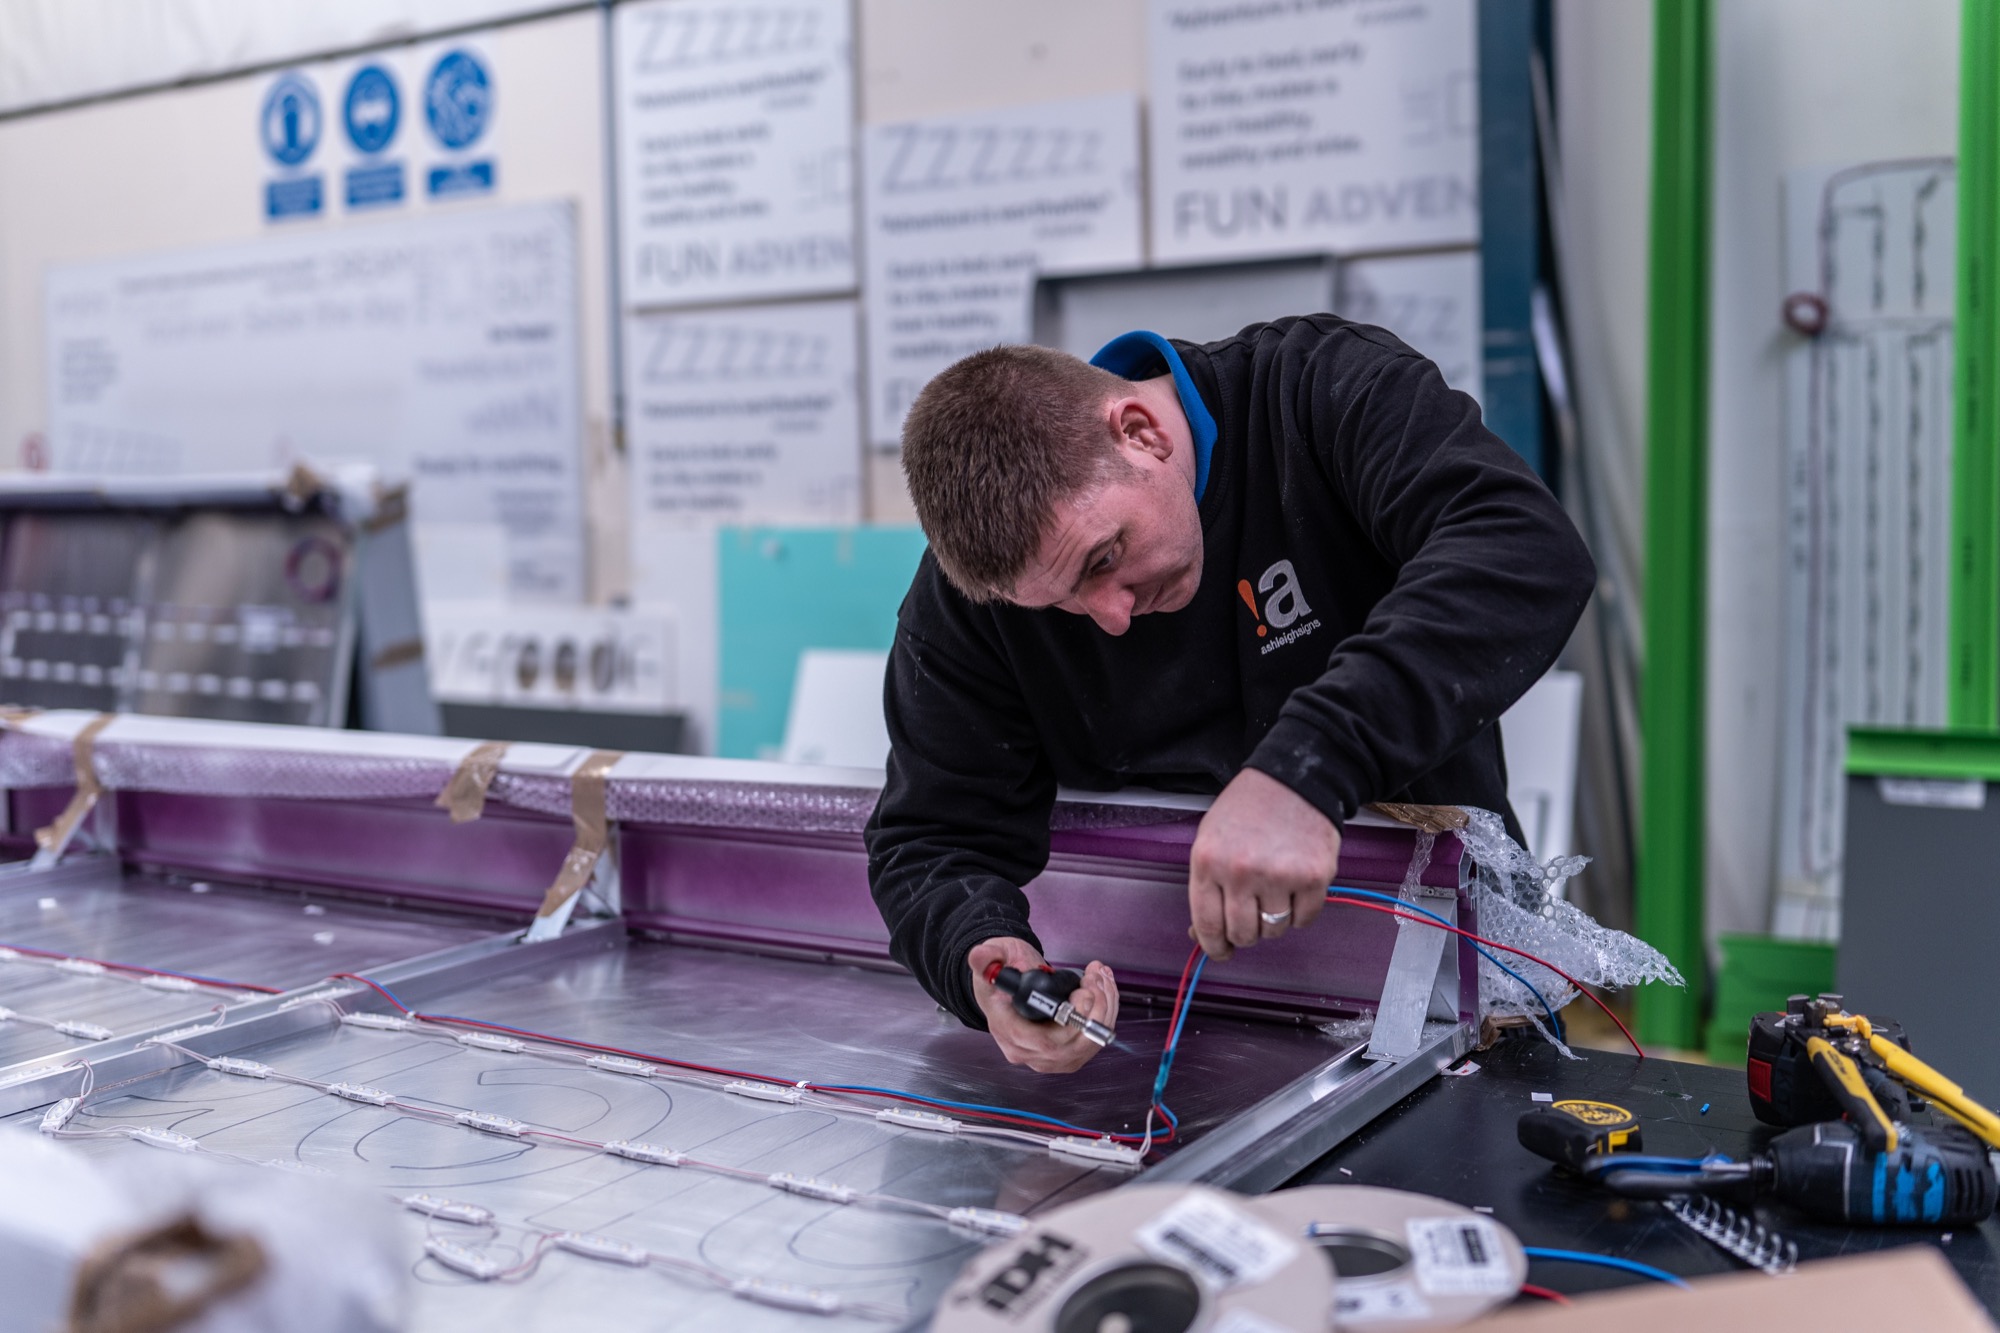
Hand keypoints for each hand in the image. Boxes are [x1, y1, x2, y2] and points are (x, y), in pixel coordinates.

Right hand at [967, 936, 1118, 1073]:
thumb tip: (980, 957)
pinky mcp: (1066, 1052)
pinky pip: (1094, 1040)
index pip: (1045, 1043)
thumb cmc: (1003, 972)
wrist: (1010, 984)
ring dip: (1104, 1008)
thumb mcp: (994, 957)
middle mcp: (1028, 1051)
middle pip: (1073, 1046)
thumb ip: (988, 958)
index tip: (1083, 993)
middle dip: (1095, 1010)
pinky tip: (1102, 987)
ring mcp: (1048, 1056)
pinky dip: (1105, 1013)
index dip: (1071, 1023)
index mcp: (1008, 1031)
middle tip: (1095, 979)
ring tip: (1098, 976)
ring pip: (1089, 1044)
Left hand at [1189, 768, 1340, 960]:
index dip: (1213, 946)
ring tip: (1273, 892)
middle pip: (1242, 934)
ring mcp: (1280, 875)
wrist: (1295, 779)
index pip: (1207, 924)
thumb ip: (1205, 886)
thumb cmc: (1248, 809)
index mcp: (1208, 861)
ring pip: (1273, 931)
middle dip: (1245, 933)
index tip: (1221, 951)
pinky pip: (1304, 920)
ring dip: (1273, 921)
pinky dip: (1300, 912)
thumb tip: (1202, 935)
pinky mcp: (1314, 877)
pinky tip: (1295, 887)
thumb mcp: (1210, 840)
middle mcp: (1241, 871)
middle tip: (1251, 916)